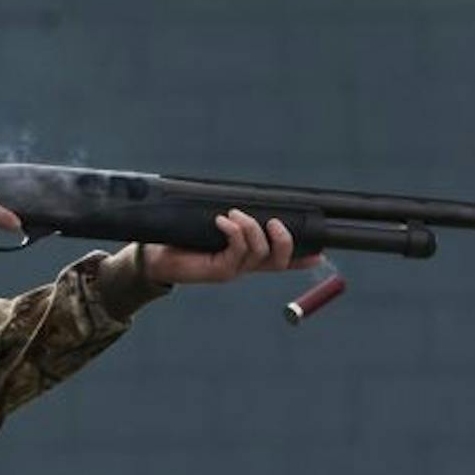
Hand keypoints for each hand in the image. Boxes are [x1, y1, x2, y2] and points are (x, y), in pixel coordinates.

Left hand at [140, 210, 313, 284]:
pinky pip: (237, 252)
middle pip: (279, 260)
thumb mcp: (210, 225)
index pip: (280, 260)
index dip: (301, 259)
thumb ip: (229, 219)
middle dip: (285, 241)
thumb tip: (241, 202)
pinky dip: (234, 233)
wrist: (154, 256)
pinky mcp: (218, 271)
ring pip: (259, 253)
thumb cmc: (181, 238)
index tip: (320, 252)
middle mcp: (243, 265)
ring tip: (233, 214)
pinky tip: (222, 222)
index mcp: (246, 256)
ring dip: (251, 228)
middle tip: (275, 222)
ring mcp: (232, 270)